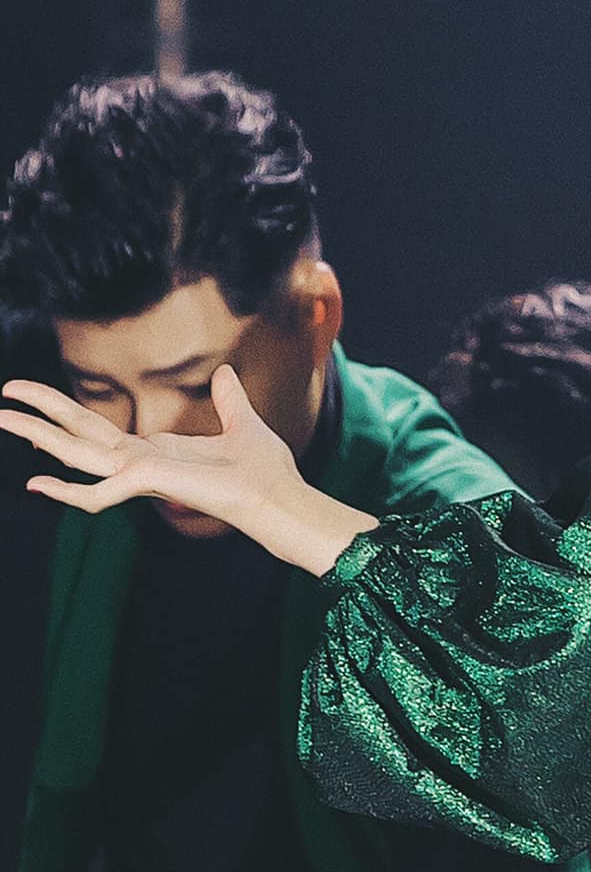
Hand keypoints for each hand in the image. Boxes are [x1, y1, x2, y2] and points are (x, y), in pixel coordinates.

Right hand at [1, 365, 376, 573]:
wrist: (283, 500)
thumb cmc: (266, 471)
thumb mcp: (243, 423)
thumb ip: (228, 399)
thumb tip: (225, 371)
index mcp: (156, 450)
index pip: (99, 428)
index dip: (65, 412)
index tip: (35, 400)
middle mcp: (142, 463)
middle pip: (78, 434)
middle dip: (41, 413)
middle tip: (4, 394)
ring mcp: (142, 475)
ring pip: (77, 452)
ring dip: (39, 436)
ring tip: (1, 418)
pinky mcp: (150, 484)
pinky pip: (98, 493)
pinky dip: (67, 491)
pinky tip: (36, 483)